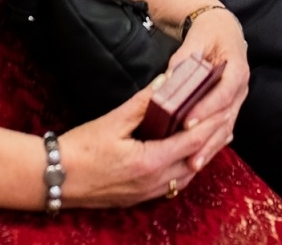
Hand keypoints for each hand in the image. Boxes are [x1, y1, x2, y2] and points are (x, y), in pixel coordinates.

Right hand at [58, 80, 222, 207]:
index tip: (224, 108)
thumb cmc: (80, 149)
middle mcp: (153, 182)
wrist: (53, 179)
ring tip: (213, 138)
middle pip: (195, 161)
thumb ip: (143, 103)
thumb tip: (165, 83)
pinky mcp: (138, 197)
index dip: (211, 124)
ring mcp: (146, 193)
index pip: (192, 142)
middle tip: (227, 121)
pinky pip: (171, 184)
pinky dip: (185, 168)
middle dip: (213, 142)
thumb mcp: (112, 121)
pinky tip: (185, 158)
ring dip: (201, 157)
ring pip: (185, 176)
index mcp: (150, 161)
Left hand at [162, 9, 247, 172]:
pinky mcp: (230, 107)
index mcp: (237, 69)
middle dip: (207, 138)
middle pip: (226, 117)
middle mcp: (241, 88)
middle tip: (189, 156)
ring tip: (193, 164)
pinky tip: (201, 158)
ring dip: (210, 147)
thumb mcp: (197, 39)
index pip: (223, 93)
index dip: (207, 109)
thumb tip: (169, 79)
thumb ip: (184, 60)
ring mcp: (238, 99)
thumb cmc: (209, 33)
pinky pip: (224, 129)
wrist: (223, 30)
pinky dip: (213, 144)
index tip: (188, 122)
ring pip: (226, 127)